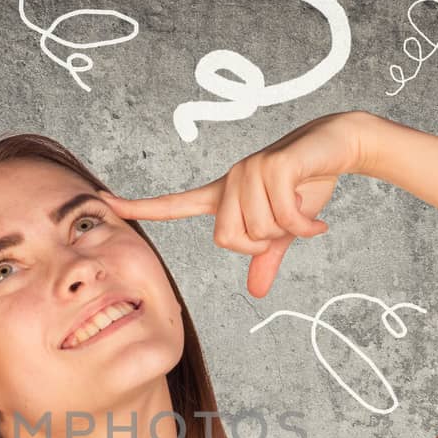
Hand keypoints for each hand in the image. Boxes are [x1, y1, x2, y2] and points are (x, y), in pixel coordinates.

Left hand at [102, 111, 372, 297]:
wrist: (338, 145)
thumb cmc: (307, 184)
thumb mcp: (284, 230)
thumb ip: (265, 258)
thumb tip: (255, 292)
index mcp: (222, 195)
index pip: (172, 204)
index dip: (138, 206)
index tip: (99, 201)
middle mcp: (229, 180)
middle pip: (228, 239)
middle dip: (262, 243)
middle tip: (287, 227)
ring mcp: (249, 170)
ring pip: (259, 230)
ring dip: (290, 231)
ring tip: (303, 213)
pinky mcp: (273, 166)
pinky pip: (283, 216)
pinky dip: (305, 225)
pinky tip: (318, 220)